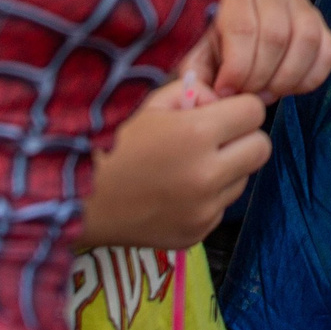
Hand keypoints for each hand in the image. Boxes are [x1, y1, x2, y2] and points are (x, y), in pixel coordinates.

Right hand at [81, 81, 270, 250]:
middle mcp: (207, 176)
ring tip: (185, 166)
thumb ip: (191, 93)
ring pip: (242, 180)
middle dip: (242, 138)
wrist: (69, 203)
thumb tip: (218, 101)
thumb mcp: (147, 103)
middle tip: (212, 138)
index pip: (254, 112)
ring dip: (225, 169)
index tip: (218, 111)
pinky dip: (207, 198)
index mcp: (197, 135)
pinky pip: (220, 208)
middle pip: (261, 148)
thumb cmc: (106, 144)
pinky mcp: (194, 235)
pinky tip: (174, 191)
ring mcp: (202, 211)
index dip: (237, 107)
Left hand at [178, 0, 330, 102]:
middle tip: (245, 96)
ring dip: (286, 79)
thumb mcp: (196, 52)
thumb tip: (213, 100)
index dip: (236, 67)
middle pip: (276, 35)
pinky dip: (311, 78)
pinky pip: (328, 51)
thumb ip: (197, 75)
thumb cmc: (212, 40)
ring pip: (306, 41)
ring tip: (265, 94)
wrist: (233, 28)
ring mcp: (302, 3)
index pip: (244, 28)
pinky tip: (289, 89)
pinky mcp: (321, 23)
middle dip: (260, 77)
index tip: (225, 91)